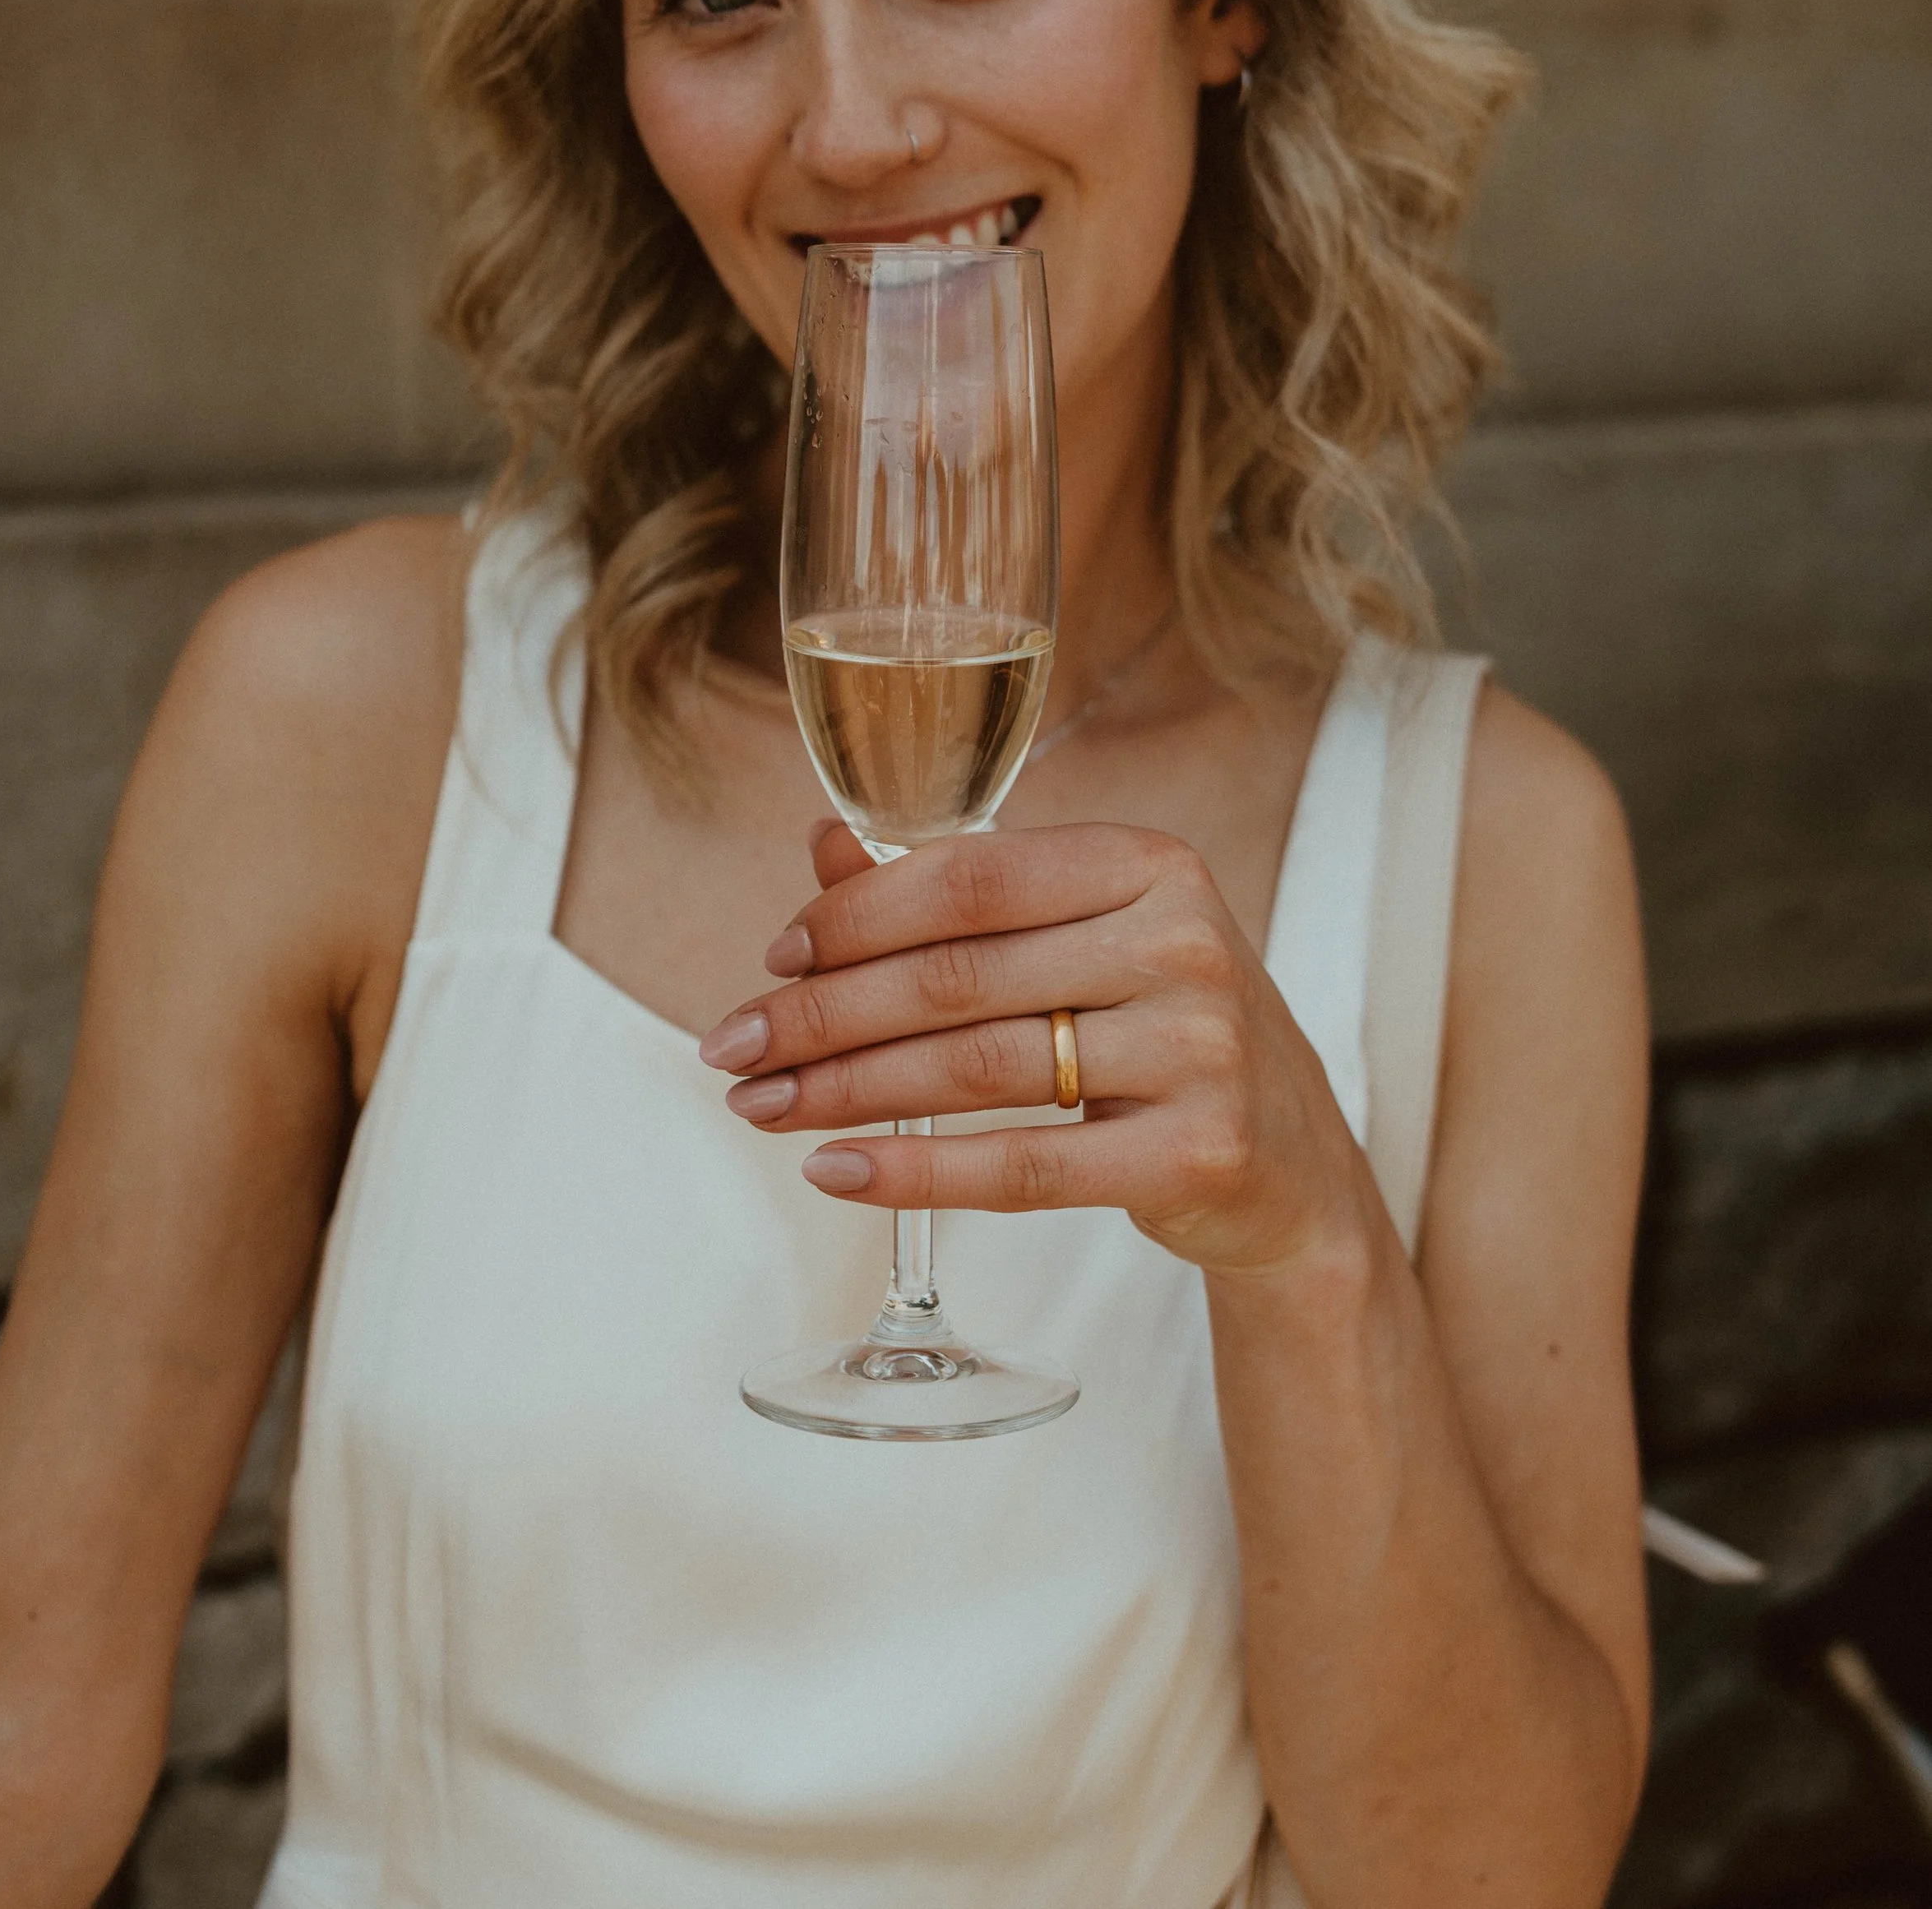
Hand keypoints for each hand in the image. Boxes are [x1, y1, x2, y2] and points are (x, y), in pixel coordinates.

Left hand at [698, 819, 1372, 1278]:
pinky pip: (1028, 1167)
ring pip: (979, 1071)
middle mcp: (1184, 941)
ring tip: (759, 1107)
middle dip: (822, 1016)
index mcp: (1149, 863)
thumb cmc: (1158, 1029)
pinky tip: (835, 1172)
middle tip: (729, 1048)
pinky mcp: (1199, 1153)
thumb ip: (958, 894)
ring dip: (845, 1091)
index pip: (970, 876)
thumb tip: (820, 847)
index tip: (773, 960)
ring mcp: (1200, 1049)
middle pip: (959, 977)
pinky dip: (918, 1173)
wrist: (1292, 1165)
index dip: (855, 917)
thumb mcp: (1081, 939)